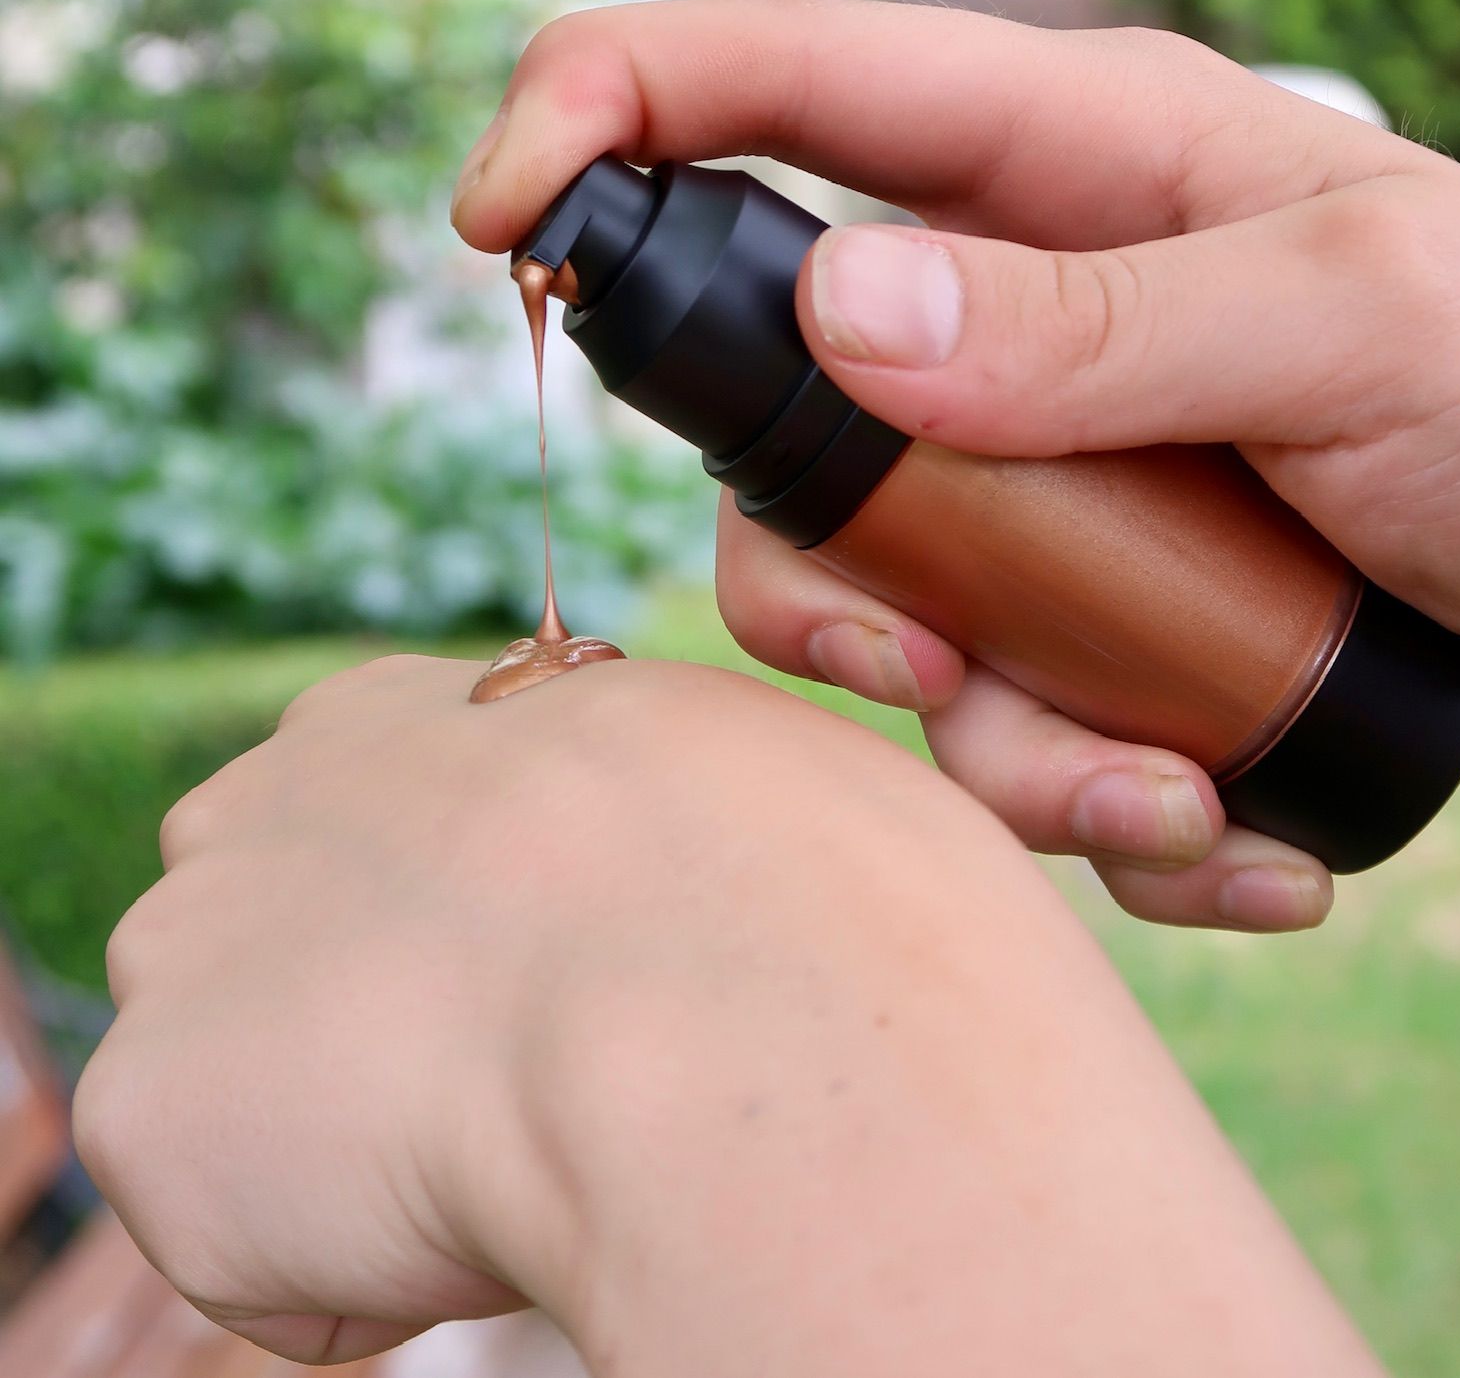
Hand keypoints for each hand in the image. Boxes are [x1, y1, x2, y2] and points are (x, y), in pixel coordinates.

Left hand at [74, 653, 1379, 1377]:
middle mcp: (253, 806)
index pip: (359, 836)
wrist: (711, 989)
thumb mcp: (715, 774)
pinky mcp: (149, 1102)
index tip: (526, 1001)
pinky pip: (235, 1242)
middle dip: (362, 1033)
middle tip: (512, 1086)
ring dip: (352, 1152)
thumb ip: (634, 807)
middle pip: (270, 957)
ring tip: (500, 1144)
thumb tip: (694, 874)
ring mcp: (189, 948)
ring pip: (252, 1098)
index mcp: (390, 715)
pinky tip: (444, 1214)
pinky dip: (331, 1270)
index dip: (440, 944)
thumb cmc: (783, 884)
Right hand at [451, 0, 1459, 934]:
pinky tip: (1236, 833)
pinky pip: (1000, 717)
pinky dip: (1093, 808)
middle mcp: (1018, 303)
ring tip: (1163, 797)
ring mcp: (1049, 468)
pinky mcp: (1097, 608)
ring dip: (989, 738)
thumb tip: (838, 306)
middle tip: (931, 669)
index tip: (496, 220)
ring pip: (873, 605)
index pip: (772, 73)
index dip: (602, 109)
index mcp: (1064, 155)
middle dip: (822, 574)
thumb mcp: (1353, 323)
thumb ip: (1099, 321)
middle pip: (773, 412)